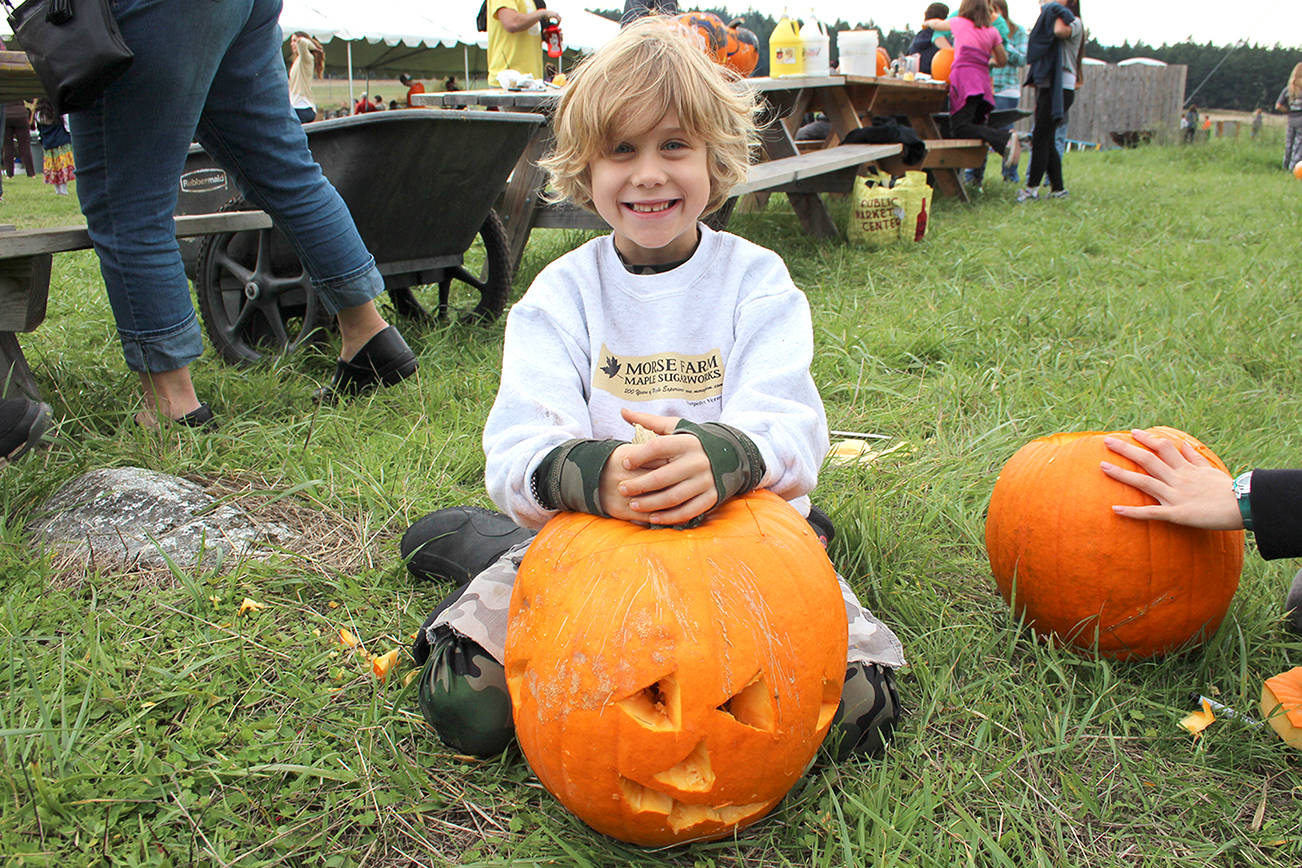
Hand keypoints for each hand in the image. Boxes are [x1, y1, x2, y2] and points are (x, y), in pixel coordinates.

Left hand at [597, 408, 717, 524]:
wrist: (732, 454)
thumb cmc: (694, 440)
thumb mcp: (676, 427)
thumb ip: (649, 421)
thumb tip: (623, 412)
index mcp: (688, 442)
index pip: (658, 447)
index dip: (639, 456)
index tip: (625, 463)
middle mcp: (698, 462)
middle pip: (662, 477)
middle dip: (638, 485)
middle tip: (622, 488)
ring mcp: (706, 481)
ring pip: (672, 497)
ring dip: (650, 504)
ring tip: (633, 504)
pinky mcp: (711, 497)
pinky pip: (688, 511)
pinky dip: (669, 517)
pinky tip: (652, 518)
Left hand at [1099, 429, 1241, 529]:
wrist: (1243, 506)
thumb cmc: (1229, 490)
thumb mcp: (1211, 470)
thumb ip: (1195, 459)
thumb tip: (1183, 445)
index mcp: (1186, 468)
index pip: (1163, 447)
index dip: (1147, 439)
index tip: (1133, 432)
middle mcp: (1178, 478)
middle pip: (1148, 460)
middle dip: (1126, 450)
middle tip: (1107, 441)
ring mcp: (1175, 495)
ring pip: (1144, 482)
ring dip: (1121, 474)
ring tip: (1102, 467)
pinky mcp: (1177, 513)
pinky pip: (1150, 512)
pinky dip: (1132, 512)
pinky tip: (1115, 509)